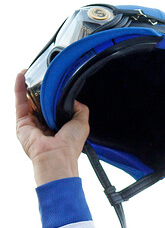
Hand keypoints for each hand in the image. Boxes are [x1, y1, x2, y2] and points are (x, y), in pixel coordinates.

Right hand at [15, 70, 89, 184]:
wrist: (56, 155)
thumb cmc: (70, 144)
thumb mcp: (82, 122)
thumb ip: (78, 108)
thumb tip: (70, 97)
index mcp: (59, 125)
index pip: (55, 106)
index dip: (55, 95)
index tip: (55, 83)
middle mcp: (44, 124)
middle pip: (41, 101)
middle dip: (42, 89)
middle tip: (44, 75)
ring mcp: (32, 123)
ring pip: (29, 100)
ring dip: (29, 85)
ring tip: (31, 71)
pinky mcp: (21, 122)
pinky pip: (20, 102)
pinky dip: (20, 87)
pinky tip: (22, 75)